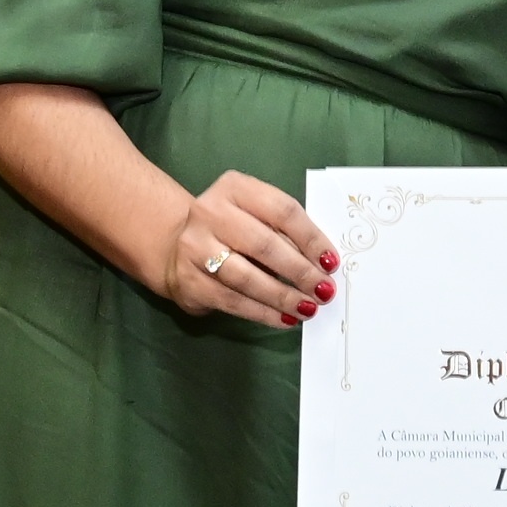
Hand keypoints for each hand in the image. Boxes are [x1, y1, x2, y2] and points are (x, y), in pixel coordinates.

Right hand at [156, 170, 338, 327]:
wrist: (176, 246)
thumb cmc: (231, 230)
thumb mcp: (255, 216)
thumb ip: (283, 231)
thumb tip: (322, 264)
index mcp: (235, 188)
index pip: (282, 210)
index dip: (311, 239)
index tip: (331, 262)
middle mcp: (210, 212)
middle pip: (265, 245)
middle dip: (300, 272)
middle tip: (323, 290)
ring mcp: (195, 246)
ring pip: (247, 278)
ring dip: (283, 297)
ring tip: (308, 308)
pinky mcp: (188, 280)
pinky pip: (233, 300)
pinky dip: (263, 313)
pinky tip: (284, 318)